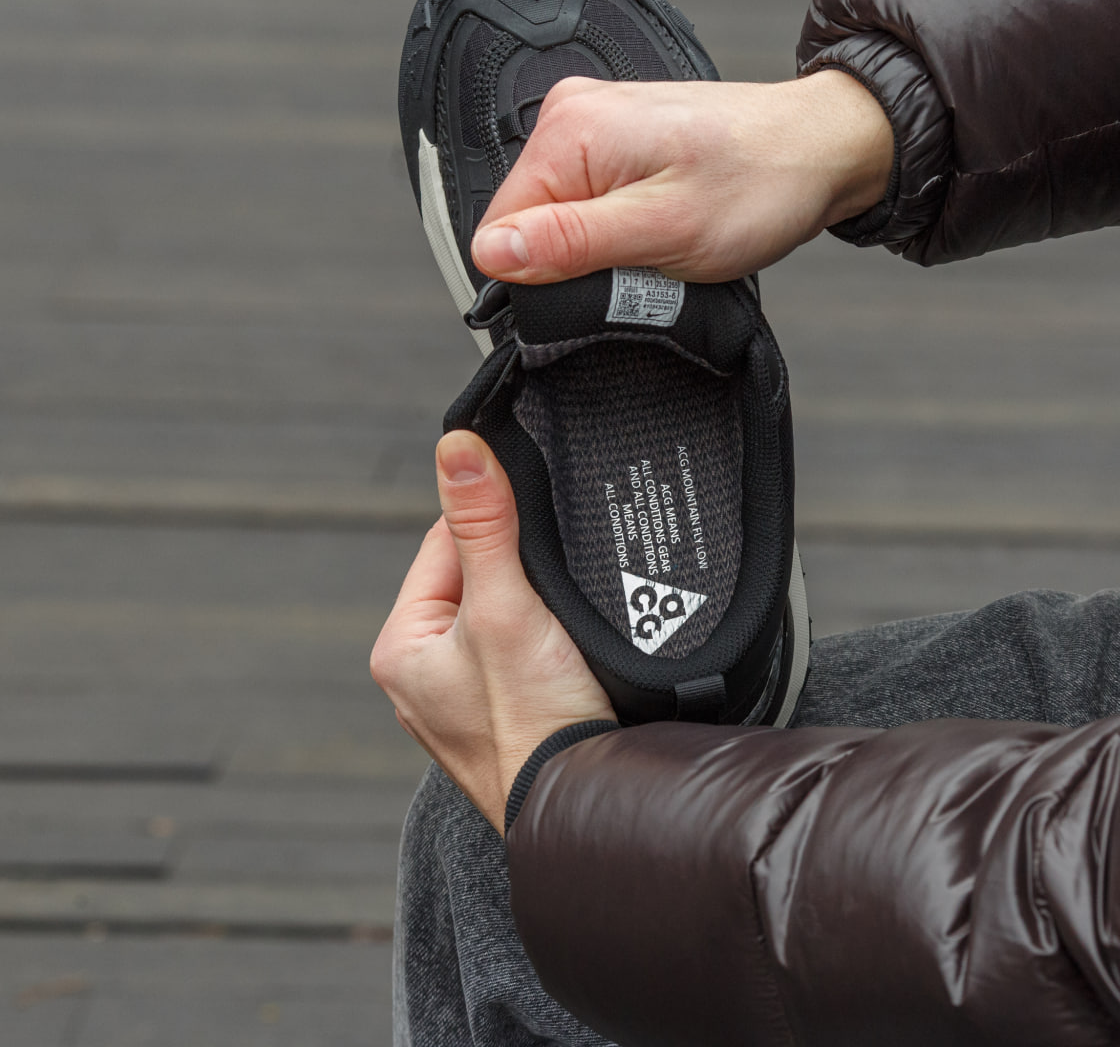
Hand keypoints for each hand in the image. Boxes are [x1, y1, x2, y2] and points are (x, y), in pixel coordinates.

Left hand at [370, 430, 615, 830]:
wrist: (587, 806)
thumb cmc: (536, 725)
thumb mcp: (505, 607)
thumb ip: (482, 524)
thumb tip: (456, 445)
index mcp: (400, 646)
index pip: (444, 544)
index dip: (494, 525)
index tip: (534, 525)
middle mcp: (422, 674)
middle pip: (477, 578)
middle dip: (520, 573)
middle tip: (556, 591)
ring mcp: (465, 699)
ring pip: (505, 615)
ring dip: (538, 608)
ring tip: (566, 625)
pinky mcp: (507, 715)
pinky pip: (523, 652)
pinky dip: (548, 641)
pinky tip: (572, 649)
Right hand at [470, 69, 892, 284]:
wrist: (823, 150)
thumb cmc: (760, 185)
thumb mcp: (663, 230)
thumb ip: (571, 242)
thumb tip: (492, 255)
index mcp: (569, 130)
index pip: (500, 229)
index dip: (542, 276)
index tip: (603, 282)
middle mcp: (571, 115)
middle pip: (529, 222)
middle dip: (577, 261)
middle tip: (645, 263)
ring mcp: (594, 123)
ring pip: (560, 217)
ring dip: (604, 247)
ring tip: (661, 241)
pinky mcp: (617, 138)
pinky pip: (590, 202)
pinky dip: (621, 228)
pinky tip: (664, 225)